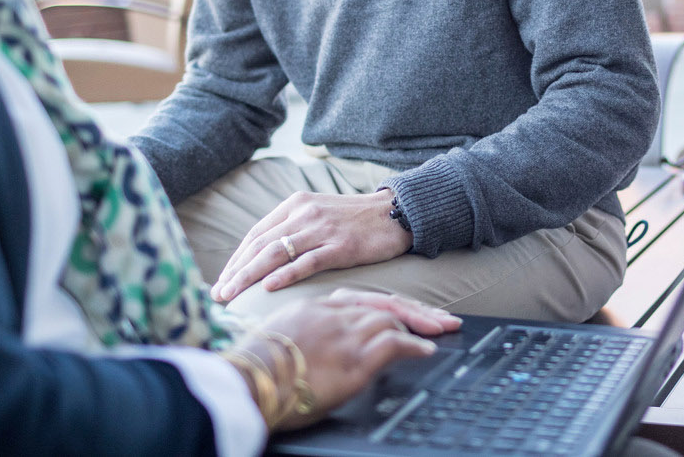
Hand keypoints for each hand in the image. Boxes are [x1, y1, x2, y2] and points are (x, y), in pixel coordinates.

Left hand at [212, 189, 414, 302]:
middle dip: (235, 271)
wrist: (396, 213)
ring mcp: (322, 229)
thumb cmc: (356, 219)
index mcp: (296, 204)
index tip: (222, 280)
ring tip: (232, 295)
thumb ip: (293, 228)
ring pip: (276, 254)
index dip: (236, 259)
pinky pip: (307, 262)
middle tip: (217, 294)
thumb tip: (263, 256)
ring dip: (249, 276)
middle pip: (260, 245)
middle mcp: (304, 214)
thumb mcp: (319, 214)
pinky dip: (285, 275)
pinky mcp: (341, 246)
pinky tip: (267, 288)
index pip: (256, 234)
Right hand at [249, 289, 463, 430]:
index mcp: (312, 310)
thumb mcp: (275, 340)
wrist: (245, 384)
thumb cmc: (252, 372)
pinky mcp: (353, 359)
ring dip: (418, 325)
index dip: (383, 306)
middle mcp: (332, 317)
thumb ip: (298, 334)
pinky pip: (393, 344)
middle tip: (437, 317)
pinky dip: (414, 345)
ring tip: (437, 331)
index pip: (358, 300)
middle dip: (412, 310)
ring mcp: (344, 336)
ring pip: (391, 319)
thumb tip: (308, 346)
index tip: (400, 311)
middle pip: (381, 304)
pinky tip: (425, 350)